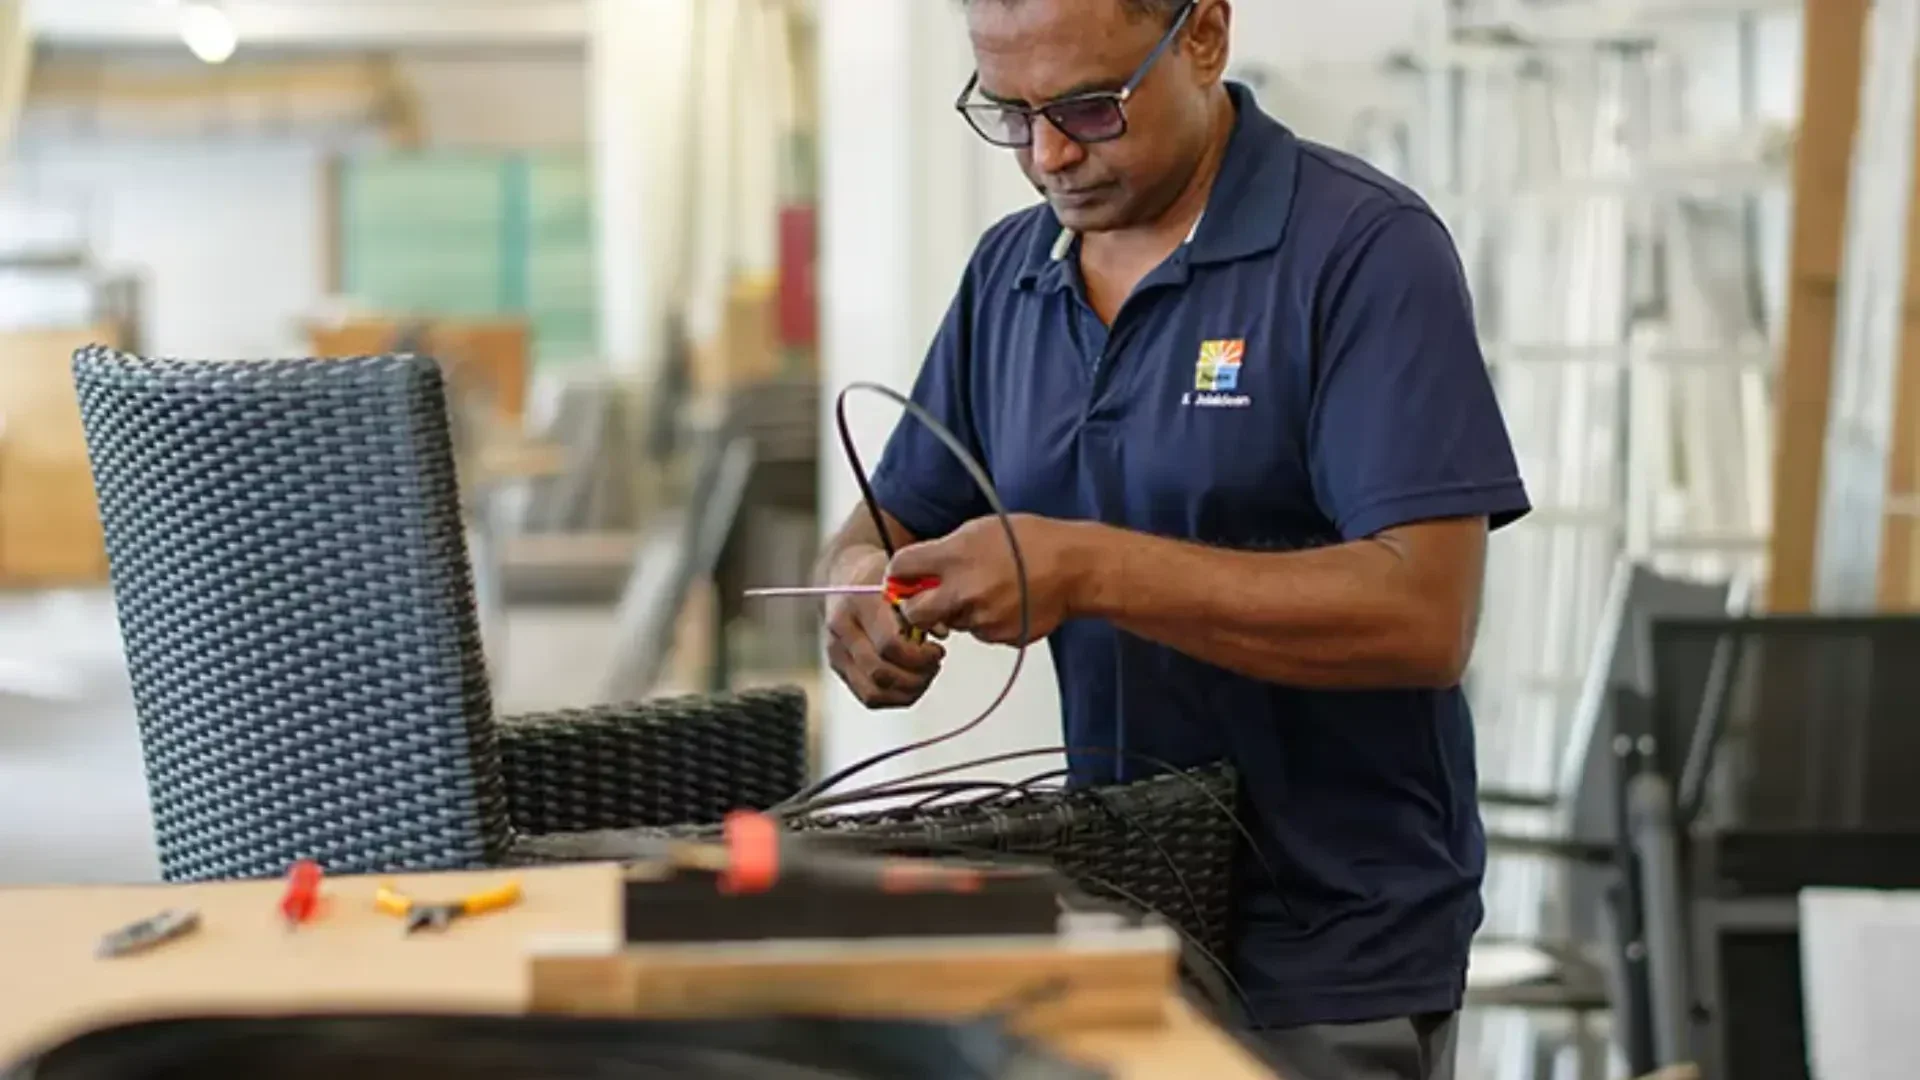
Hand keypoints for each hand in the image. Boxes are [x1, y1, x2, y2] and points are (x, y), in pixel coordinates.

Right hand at [823, 548, 946, 708]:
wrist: (845, 574)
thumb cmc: (880, 576)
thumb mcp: (905, 578)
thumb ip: (924, 604)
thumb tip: (942, 633)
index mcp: (859, 602)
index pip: (889, 644)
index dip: (920, 656)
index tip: (937, 650)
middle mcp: (842, 629)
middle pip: (881, 673)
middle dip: (916, 677)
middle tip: (934, 665)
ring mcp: (837, 650)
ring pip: (873, 692)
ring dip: (907, 691)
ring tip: (924, 675)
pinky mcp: (838, 666)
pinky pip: (868, 696)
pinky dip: (895, 697)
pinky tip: (911, 682)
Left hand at [890, 514, 1091, 645]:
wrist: (1074, 567)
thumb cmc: (1032, 542)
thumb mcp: (979, 529)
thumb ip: (944, 550)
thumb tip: (919, 568)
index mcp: (954, 556)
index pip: (900, 568)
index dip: (899, 574)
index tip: (903, 577)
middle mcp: (962, 590)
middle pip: (913, 612)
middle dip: (916, 607)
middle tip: (929, 599)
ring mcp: (981, 617)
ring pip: (951, 624)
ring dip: (957, 613)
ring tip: (987, 591)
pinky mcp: (999, 636)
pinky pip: (979, 633)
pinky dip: (985, 621)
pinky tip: (1005, 602)